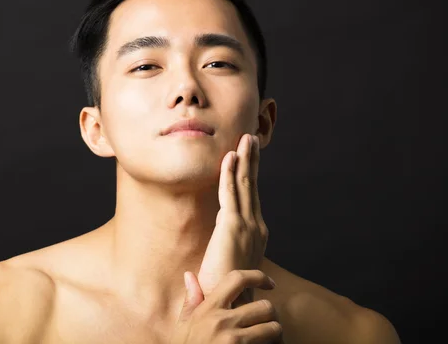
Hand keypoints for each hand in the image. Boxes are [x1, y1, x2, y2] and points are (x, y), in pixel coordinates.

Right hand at [170, 269, 281, 343]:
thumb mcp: (183, 327)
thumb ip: (190, 301)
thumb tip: (189, 274)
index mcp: (208, 309)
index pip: (237, 279)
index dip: (258, 276)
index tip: (269, 283)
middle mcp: (222, 322)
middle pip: (265, 306)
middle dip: (270, 315)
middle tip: (268, 321)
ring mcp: (234, 341)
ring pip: (274, 329)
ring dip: (275, 334)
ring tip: (269, 338)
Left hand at [197, 134, 267, 306]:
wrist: (231, 309)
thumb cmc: (225, 293)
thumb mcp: (219, 275)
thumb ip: (207, 273)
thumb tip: (190, 276)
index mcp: (254, 234)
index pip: (251, 198)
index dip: (249, 176)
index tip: (246, 157)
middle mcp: (256, 226)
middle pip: (253, 186)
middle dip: (252, 161)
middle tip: (250, 138)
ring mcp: (247, 225)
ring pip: (246, 184)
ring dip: (245, 159)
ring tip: (245, 138)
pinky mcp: (233, 227)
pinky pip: (230, 193)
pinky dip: (230, 173)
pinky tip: (229, 156)